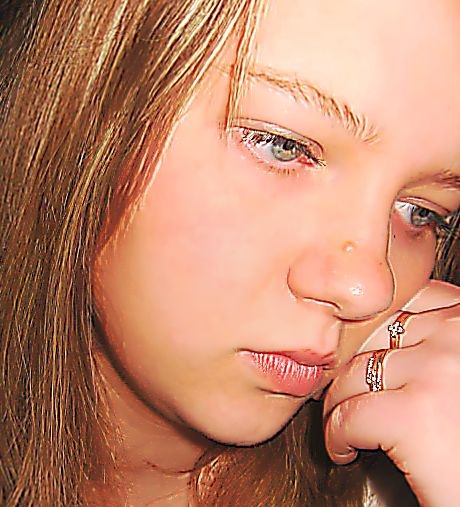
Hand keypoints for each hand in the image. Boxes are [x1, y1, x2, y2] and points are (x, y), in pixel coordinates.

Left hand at [323, 280, 459, 506]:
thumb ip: (438, 350)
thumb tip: (387, 342)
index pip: (413, 302)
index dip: (379, 332)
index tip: (368, 357)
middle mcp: (456, 335)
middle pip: (375, 336)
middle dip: (353, 368)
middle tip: (346, 393)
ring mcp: (436, 371)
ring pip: (356, 374)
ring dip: (341, 402)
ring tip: (345, 423)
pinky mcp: (416, 417)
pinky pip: (351, 416)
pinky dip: (338, 436)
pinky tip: (346, 449)